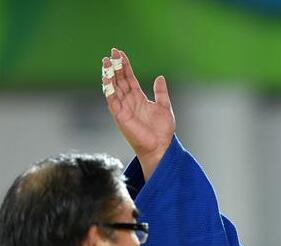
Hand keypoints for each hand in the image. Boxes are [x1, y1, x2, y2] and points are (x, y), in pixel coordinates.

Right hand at [102, 47, 175, 180]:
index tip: (120, 53)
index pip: (128, 78)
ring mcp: (123, 108)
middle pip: (119, 80)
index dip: (124, 66)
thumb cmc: (162, 131)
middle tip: (112, 52)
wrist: (160, 146)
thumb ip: (160, 92)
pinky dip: (109, 89)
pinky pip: (112, 100)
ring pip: (113, 87)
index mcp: (138, 98)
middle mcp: (128, 101)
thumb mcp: (164, 107)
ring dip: (109, 74)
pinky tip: (107, 78)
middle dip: (115, 66)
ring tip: (106, 61)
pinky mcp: (120, 115)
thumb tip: (160, 77)